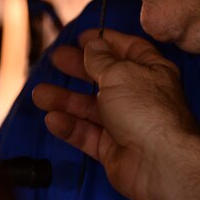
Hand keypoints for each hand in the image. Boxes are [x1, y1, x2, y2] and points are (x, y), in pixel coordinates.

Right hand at [33, 29, 199, 199]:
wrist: (159, 162)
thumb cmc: (146, 109)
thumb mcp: (119, 74)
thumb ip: (101, 60)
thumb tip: (94, 45)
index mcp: (151, 71)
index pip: (129, 49)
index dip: (106, 41)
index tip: (82, 37)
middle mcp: (140, 96)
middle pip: (105, 78)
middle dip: (79, 68)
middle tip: (56, 59)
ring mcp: (127, 124)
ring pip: (91, 108)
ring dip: (66, 100)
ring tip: (39, 94)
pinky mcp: (114, 150)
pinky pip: (88, 135)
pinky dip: (71, 127)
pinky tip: (53, 119)